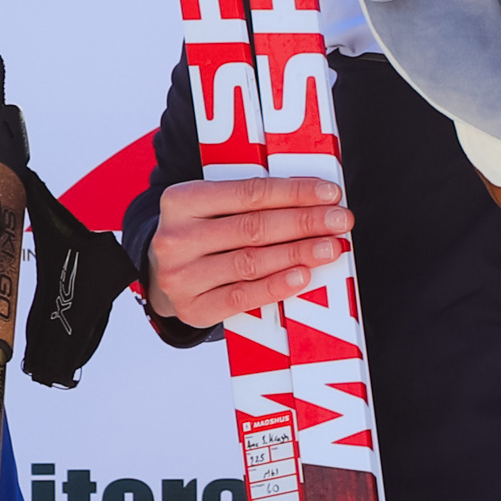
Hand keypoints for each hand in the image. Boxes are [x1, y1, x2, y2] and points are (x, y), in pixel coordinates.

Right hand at [144, 175, 350, 329]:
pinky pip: (241, 297)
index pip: (249, 192)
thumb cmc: (200, 234)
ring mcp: (182, 276)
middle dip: (304, 222)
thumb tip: (315, 198)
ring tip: (330, 248)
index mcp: (182, 200)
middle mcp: (176, 238)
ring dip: (297, 253)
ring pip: (250, 262)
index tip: (331, 194)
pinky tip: (303, 277)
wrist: (160, 274)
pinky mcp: (193, 308)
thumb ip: (252, 200)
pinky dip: (275, 286)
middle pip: (253, 227)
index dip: (294, 192)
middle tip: (341, 221)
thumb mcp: (212, 207)